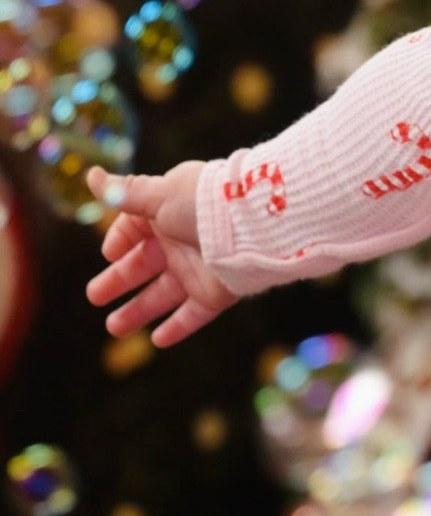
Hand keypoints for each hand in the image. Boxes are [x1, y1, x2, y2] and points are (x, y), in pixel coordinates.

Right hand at [83, 162, 236, 347]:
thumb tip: (91, 175)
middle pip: (144, 266)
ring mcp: (199, 269)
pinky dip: (178, 328)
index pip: (137, 230)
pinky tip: (158, 340)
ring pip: (163, 295)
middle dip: (118, 281)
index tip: (108, 254)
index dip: (120, 241)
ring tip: (114, 328)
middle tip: (95, 296)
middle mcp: (182, 243)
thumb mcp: (159, 194)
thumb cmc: (203, 204)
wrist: (253, 227)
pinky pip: (195, 315)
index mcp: (169, 214)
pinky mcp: (216, 293)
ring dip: (139, 311)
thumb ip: (124, 191)